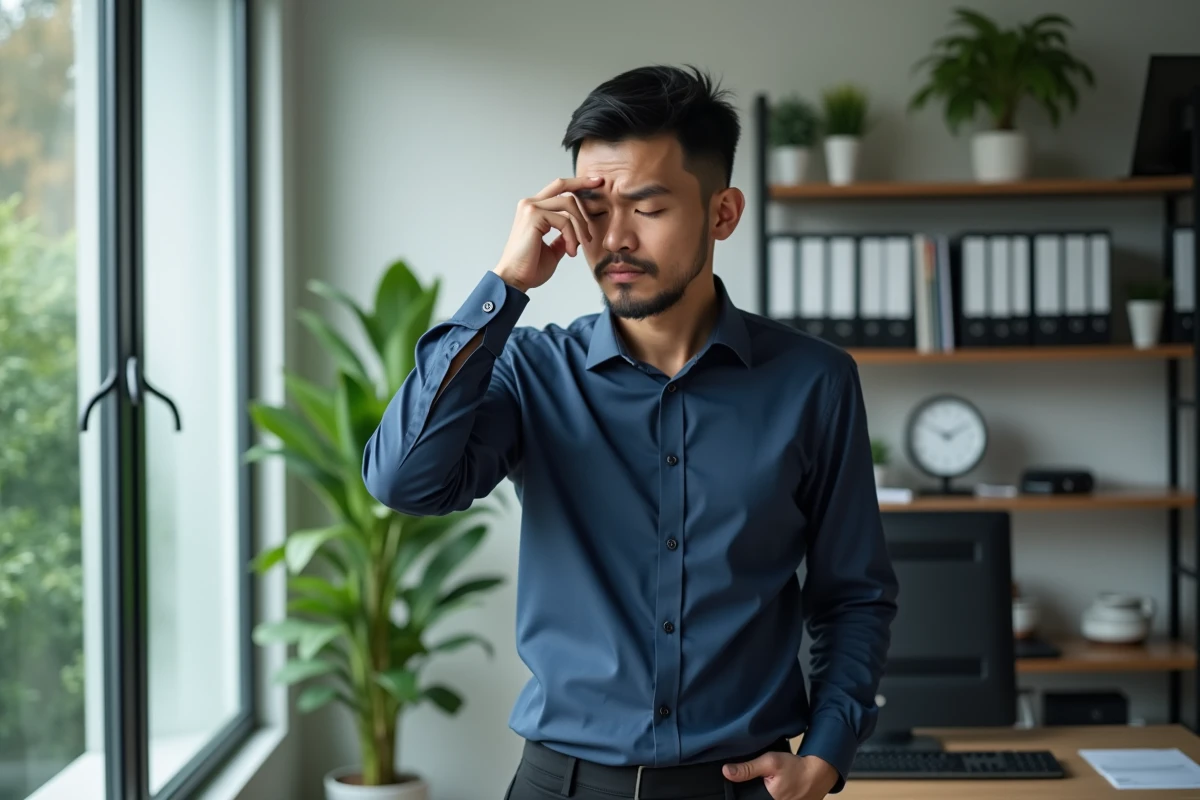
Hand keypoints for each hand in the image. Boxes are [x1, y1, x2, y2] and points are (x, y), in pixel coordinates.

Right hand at [493, 175, 601, 292]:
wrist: (515, 280)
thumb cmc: (530, 268)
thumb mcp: (553, 250)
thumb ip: (563, 237)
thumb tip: (576, 233)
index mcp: (534, 210)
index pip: (557, 189)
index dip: (577, 183)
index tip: (596, 182)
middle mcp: (530, 204)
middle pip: (562, 185)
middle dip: (584, 185)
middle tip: (602, 195)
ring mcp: (530, 208)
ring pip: (568, 203)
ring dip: (580, 225)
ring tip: (581, 245)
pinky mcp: (533, 216)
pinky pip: (564, 220)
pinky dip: (572, 236)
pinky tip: (571, 251)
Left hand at [723, 752, 839, 799]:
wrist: (818, 773)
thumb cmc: (795, 768)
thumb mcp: (770, 763)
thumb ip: (748, 768)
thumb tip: (726, 772)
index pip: (745, 798)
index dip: (742, 793)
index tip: (744, 785)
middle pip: (753, 798)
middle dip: (750, 792)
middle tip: (757, 781)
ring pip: (761, 798)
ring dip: (759, 793)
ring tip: (763, 784)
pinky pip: (770, 798)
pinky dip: (766, 794)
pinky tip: (768, 788)